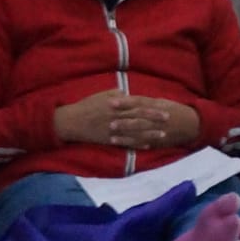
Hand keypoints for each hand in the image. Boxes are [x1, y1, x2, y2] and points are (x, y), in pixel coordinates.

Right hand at [55, 90, 199, 149]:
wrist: (70, 121)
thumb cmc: (86, 106)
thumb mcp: (102, 95)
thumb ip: (117, 94)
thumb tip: (129, 94)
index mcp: (116, 105)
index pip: (138, 105)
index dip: (152, 107)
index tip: (164, 107)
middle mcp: (117, 117)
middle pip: (140, 118)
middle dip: (155, 119)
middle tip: (169, 120)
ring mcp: (114, 130)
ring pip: (135, 132)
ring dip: (150, 134)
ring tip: (163, 135)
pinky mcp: (109, 140)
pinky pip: (125, 143)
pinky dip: (137, 145)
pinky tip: (147, 146)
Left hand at [106, 94, 200, 148]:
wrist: (192, 125)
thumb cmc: (176, 110)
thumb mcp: (163, 102)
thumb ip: (147, 101)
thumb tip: (130, 98)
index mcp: (157, 106)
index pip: (139, 102)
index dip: (125, 102)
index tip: (111, 101)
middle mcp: (156, 118)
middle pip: (137, 118)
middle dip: (122, 119)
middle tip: (108, 120)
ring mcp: (157, 130)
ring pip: (138, 131)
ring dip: (124, 133)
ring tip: (111, 133)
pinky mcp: (156, 141)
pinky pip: (141, 142)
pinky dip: (130, 143)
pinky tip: (119, 143)